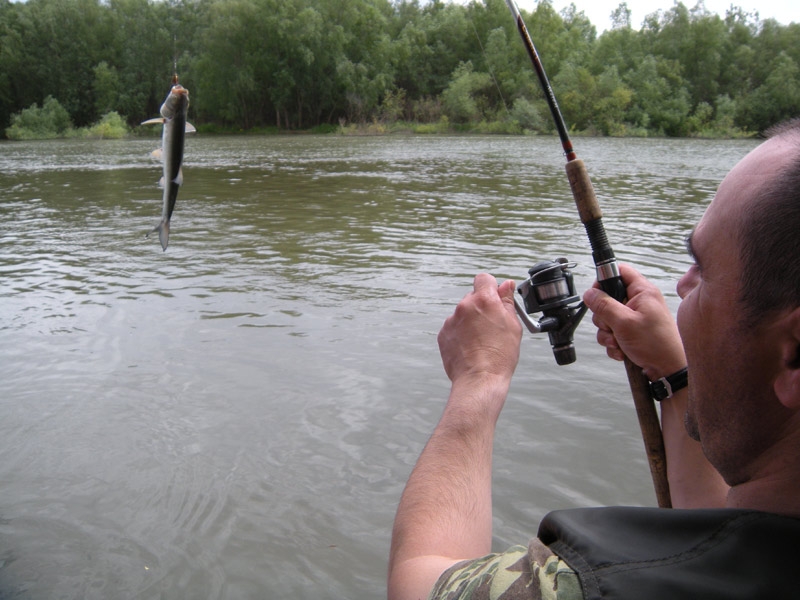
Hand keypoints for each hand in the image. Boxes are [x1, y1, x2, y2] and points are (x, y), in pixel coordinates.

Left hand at [438, 274, 521, 385]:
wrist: (479, 379)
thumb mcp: (512, 325)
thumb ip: (507, 301)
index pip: (484, 279)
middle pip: (473, 297)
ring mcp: (451, 320)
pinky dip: (461, 334)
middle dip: (482, 307)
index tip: (495, 297)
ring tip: (482, 341)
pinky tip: (471, 347)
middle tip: (492, 326)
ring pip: (463, 314)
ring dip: (471, 321)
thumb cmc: (500, 356)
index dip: (491, 287)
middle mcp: (464, 307)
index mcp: (484, 300)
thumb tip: (506, 286)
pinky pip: (454, 327)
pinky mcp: (443, 334)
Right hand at [582, 264, 684, 380]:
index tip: (597, 296)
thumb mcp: (624, 323)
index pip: (620, 271)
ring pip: (608, 319)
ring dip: (607, 333)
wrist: (669, 370)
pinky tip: (621, 351)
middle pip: (608, 298)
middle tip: (611, 326)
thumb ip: (604, 306)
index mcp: (642, 292)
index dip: (605, 280)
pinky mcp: (632, 332)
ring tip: (618, 342)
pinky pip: (613, 333)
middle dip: (603, 317)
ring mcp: (635, 318)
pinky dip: (613, 343)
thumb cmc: (656, 344)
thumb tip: (589, 293)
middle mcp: (639, 302)